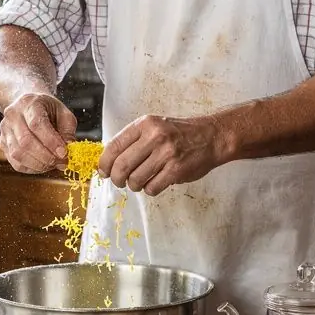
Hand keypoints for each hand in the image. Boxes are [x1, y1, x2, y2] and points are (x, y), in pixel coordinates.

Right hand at [0, 93, 75, 173]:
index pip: (36, 124)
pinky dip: (31, 168)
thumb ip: (67, 131)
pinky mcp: (3, 143)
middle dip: (46, 156)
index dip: (51, 141)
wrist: (28, 104)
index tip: (64, 153)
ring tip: (53, 164)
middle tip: (61, 163)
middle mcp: (13, 115)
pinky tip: (43, 165)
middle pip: (26, 141)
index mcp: (29, 103)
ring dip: (39, 164)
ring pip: (18, 154)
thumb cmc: (48, 110)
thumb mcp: (63, 114)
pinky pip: (15, 162)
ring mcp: (5, 130)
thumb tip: (67, 150)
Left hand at [99, 113, 228, 196]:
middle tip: (119, 182)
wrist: (211, 137)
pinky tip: (155, 183)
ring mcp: (166, 153)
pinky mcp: (176, 170)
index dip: (104, 163)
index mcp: (145, 124)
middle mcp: (154, 137)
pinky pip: (152, 188)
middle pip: (121, 165)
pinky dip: (150, 190)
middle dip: (116, 179)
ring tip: (140, 182)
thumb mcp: (155, 127)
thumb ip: (134, 140)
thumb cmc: (180, 134)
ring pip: (135, 179)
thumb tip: (109, 161)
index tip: (103, 172)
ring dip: (134, 185)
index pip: (114, 146)